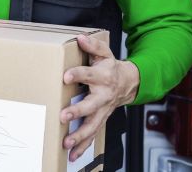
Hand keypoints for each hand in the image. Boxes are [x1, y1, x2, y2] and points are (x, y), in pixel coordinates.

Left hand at [60, 34, 139, 162]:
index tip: (66, 76)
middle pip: (90, 104)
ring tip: (67, 142)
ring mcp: (103, 110)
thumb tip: (80, 38)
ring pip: (92, 125)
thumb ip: (92, 46)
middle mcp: (103, 95)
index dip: (78, 74)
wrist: (128, 83)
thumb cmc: (111, 66)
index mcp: (103, 76)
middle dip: (77, 111)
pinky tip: (72, 154)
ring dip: (80, 135)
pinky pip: (93, 135)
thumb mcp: (104, 52)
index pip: (88, 74)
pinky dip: (83, 147)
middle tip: (63, 115)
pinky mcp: (101, 120)